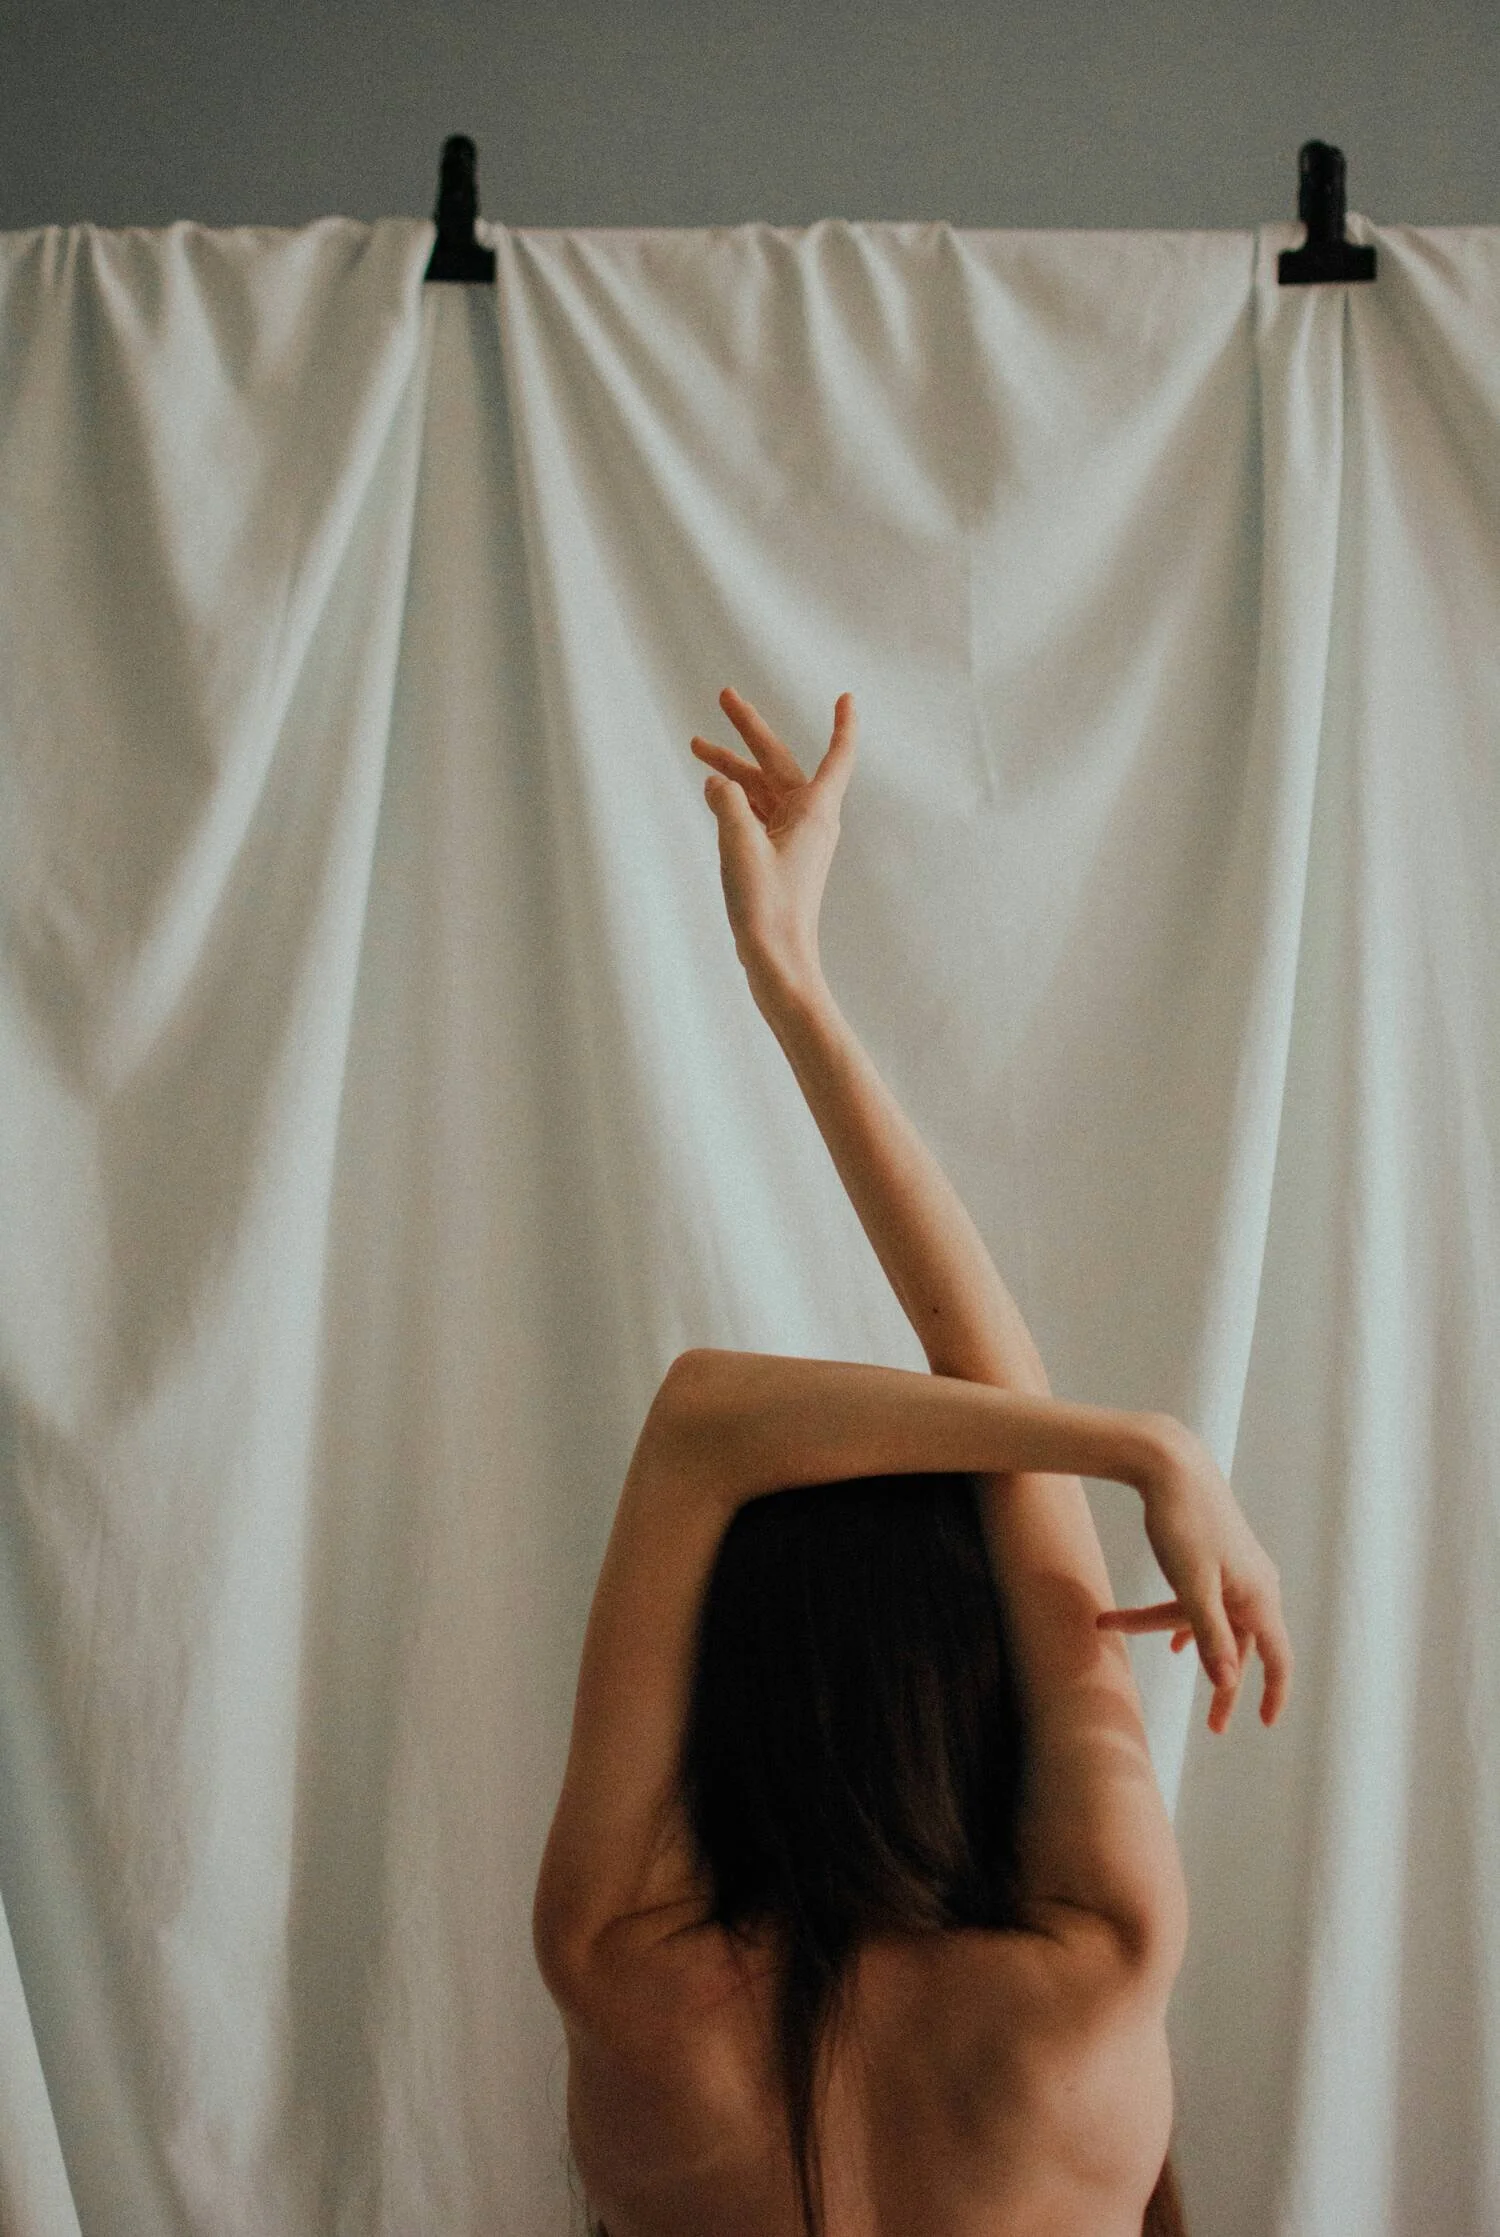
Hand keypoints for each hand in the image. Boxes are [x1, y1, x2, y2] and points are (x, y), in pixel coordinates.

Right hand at [691, 688, 856, 998]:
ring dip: (732, 768)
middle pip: (779, 763)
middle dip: (749, 731)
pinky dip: (734, 798)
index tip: (845, 699)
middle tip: (724, 696)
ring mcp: (793, 840)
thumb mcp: (738, 845)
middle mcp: (809, 821)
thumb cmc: (767, 907)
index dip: (842, 726)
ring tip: (697, 745)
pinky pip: (756, 814)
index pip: (836, 756)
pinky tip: (712, 790)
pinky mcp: (777, 859)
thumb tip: (716, 782)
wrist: (778, 961)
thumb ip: (726, 803)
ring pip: (761, 789)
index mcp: (813, 811)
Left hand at [1097, 1418, 1293, 1735]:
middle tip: (1214, 1726)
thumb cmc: (1182, 1523)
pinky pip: (1209, 1600)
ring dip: (1185, 1638)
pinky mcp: (1221, 1556)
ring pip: (1217, 1619)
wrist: (1172, 1464)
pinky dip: (1188, 1619)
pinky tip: (1173, 1638)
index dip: (1273, 1693)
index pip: (1276, 1658)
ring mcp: (1240, 1570)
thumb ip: (1211, 1635)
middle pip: (1244, 1647)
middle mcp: (1257, 1586)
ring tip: (1167, 1660)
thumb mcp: (1192, 1586)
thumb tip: (1226, 1683)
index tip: (1265, 1722)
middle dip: (1224, 1685)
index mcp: (1258, 1597)